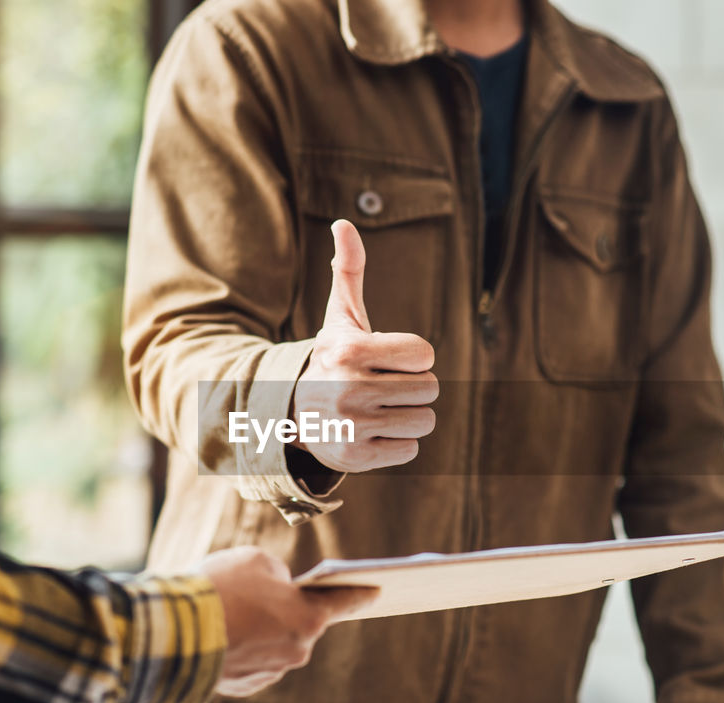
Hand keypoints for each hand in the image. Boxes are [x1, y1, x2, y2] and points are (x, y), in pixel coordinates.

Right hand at [202, 546, 377, 695]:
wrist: (174, 632)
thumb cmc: (220, 588)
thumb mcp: (256, 560)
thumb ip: (278, 574)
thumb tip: (278, 589)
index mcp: (309, 618)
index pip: (345, 602)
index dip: (360, 593)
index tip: (376, 591)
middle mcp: (296, 651)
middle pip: (301, 623)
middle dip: (287, 608)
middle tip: (262, 592)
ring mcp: (269, 672)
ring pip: (273, 643)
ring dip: (260, 629)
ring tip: (231, 610)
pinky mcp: (243, 686)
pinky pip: (249, 660)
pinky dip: (240, 646)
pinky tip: (220, 632)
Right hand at [292, 219, 438, 472]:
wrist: (294, 415)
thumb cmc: (333, 361)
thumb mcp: (340, 318)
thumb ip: (349, 271)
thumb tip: (343, 223)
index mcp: (351, 351)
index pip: (426, 355)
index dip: (414, 358)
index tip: (387, 361)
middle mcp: (349, 389)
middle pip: (430, 390)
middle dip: (412, 388)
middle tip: (382, 389)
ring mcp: (352, 427)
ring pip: (424, 422)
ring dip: (407, 417)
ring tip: (378, 411)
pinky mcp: (356, 458)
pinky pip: (410, 450)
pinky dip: (397, 445)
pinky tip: (371, 434)